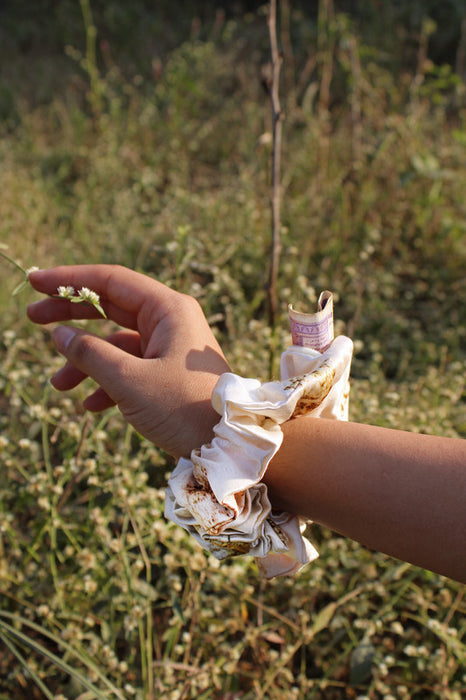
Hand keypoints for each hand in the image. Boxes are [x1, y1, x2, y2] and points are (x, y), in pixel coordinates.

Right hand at [27, 265, 229, 457]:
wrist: (229, 446)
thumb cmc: (184, 409)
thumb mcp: (130, 381)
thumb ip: (91, 354)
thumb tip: (60, 335)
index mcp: (168, 309)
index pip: (111, 281)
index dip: (69, 279)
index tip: (34, 282)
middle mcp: (170, 321)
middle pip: (110, 308)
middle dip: (70, 316)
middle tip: (31, 319)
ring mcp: (170, 347)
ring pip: (117, 343)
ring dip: (86, 361)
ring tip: (58, 385)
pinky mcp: (169, 372)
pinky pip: (130, 367)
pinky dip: (108, 382)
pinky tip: (89, 405)